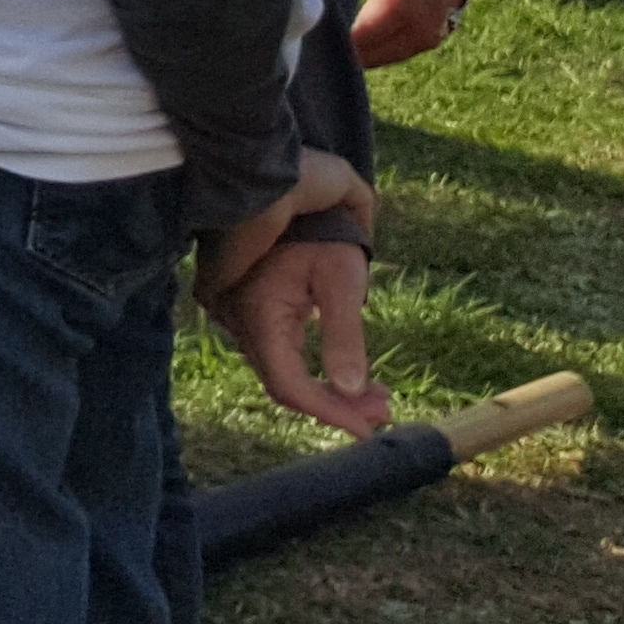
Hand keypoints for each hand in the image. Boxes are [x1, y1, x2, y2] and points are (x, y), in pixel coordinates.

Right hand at [204, 196, 390, 437]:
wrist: (288, 194)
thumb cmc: (321, 234)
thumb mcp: (342, 281)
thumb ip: (345, 335)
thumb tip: (352, 389)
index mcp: (260, 316)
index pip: (290, 386)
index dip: (329, 413)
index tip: (369, 429)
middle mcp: (240, 323)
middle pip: (286, 383)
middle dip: (337, 403)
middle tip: (384, 408)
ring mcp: (239, 318)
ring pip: (282, 370)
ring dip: (328, 388)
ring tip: (376, 394)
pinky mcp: (248, 313)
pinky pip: (279, 353)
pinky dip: (313, 368)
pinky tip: (347, 373)